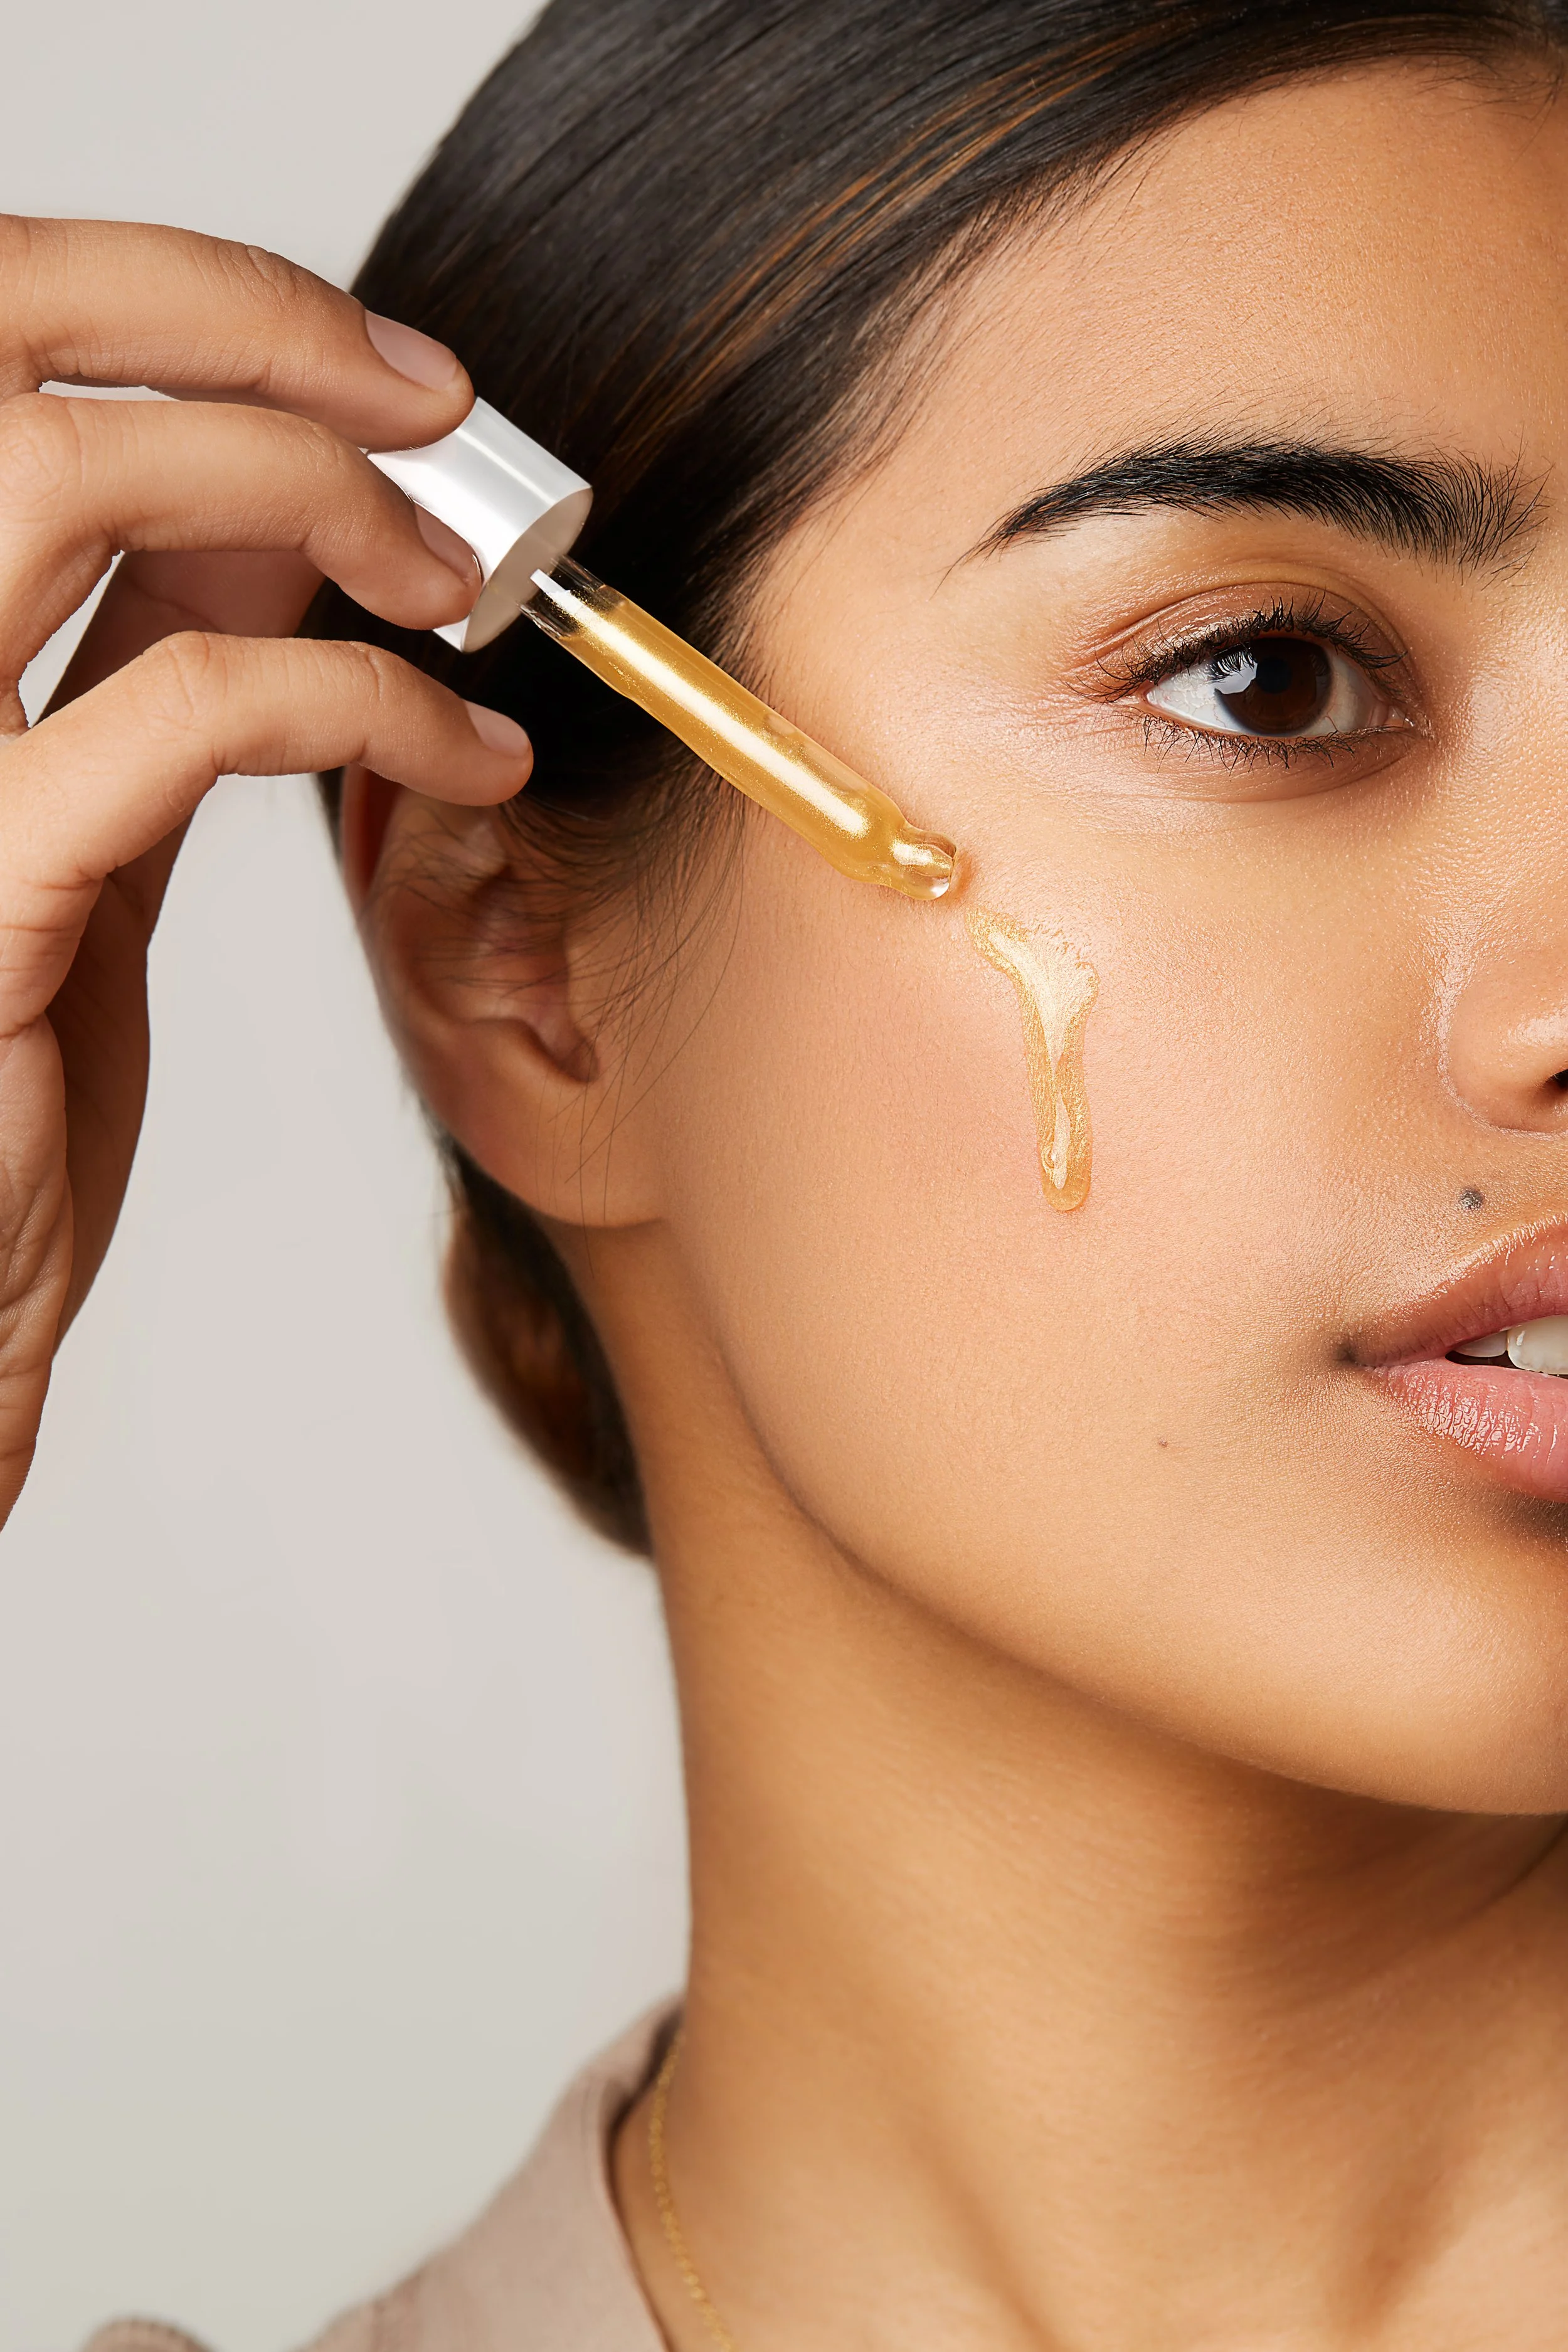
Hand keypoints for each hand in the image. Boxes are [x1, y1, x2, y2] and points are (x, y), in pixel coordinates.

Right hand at [0, 215, 529, 1529]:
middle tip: (434, 407)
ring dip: (313, 489)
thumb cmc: (8, 1064)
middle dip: (245, 324)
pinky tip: (473, 759)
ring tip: (458, 580)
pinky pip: (197, 703)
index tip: (380, 372)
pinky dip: (372, 705)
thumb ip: (142, 646)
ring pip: (73, 471)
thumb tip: (273, 502)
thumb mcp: (86, 810)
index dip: (188, 304)